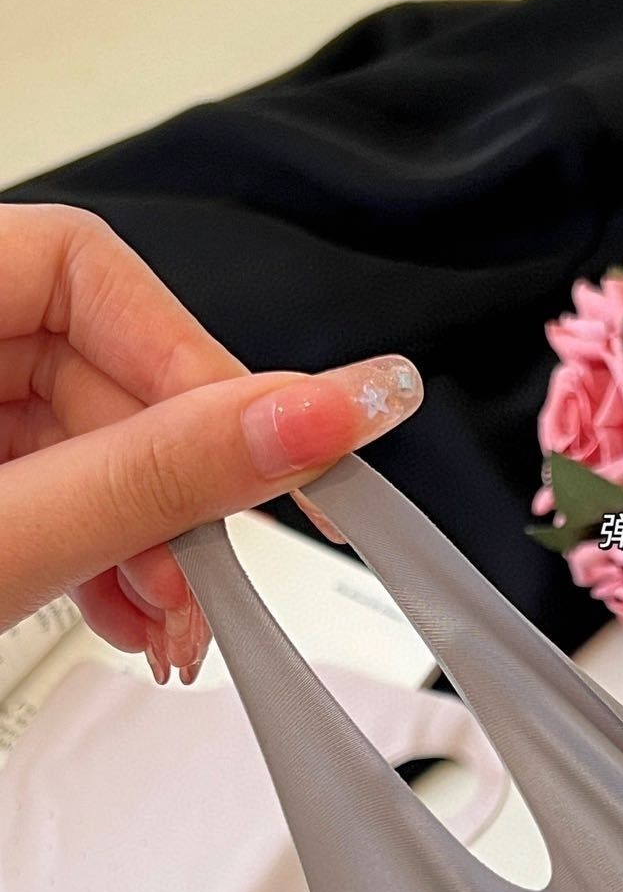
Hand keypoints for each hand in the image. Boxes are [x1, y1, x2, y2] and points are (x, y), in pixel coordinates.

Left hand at [0, 204, 421, 681]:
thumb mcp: (9, 536)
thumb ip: (159, 475)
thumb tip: (322, 415)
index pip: (90, 267)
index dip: (194, 362)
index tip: (274, 457)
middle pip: (106, 373)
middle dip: (176, 493)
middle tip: (212, 581)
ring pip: (94, 446)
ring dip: (154, 544)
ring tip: (173, 624)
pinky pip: (63, 494)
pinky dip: (107, 561)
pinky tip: (131, 620)